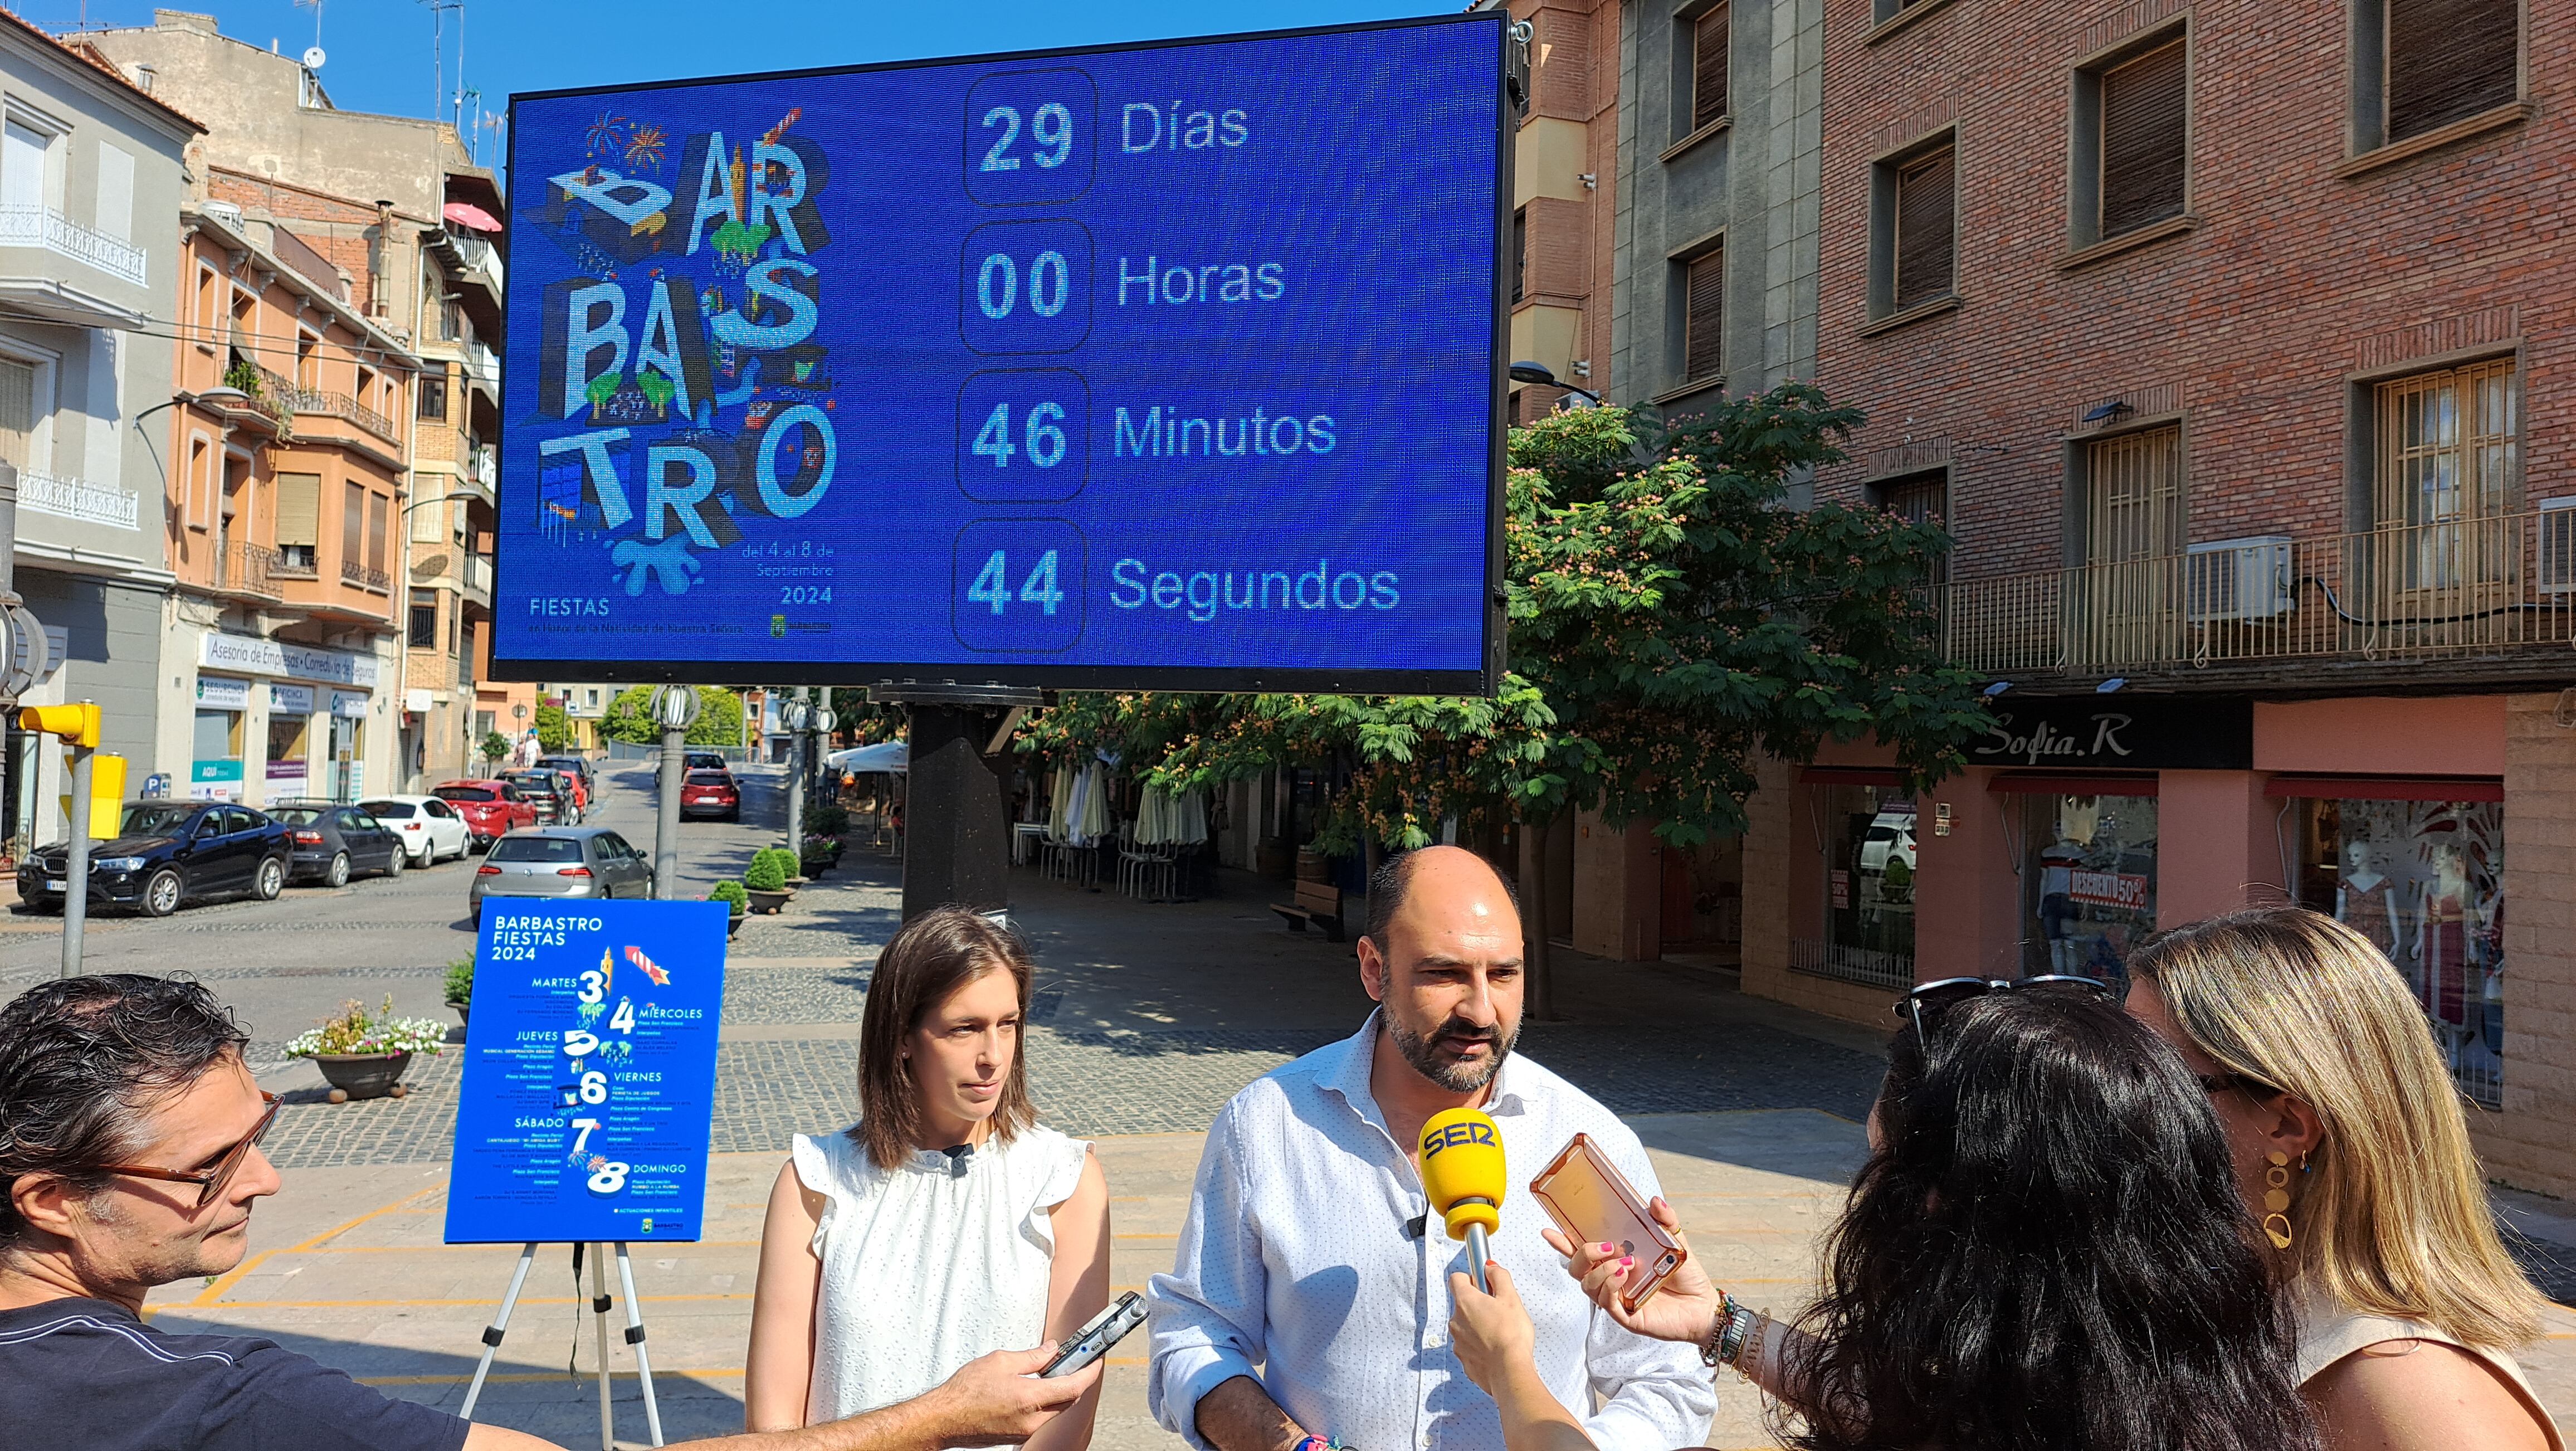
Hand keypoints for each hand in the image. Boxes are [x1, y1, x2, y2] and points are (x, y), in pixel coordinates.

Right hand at [928, 1346, 1101, 1445]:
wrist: (943, 1419)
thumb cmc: (964, 1392)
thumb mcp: (1000, 1361)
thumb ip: (1031, 1356)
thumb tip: (1051, 1351)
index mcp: (1030, 1399)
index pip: (1073, 1387)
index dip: (1089, 1372)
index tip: (1096, 1361)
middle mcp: (1031, 1420)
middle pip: (1067, 1400)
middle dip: (1075, 1380)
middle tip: (1075, 1362)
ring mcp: (1024, 1431)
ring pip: (1054, 1410)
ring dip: (1058, 1392)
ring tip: (1050, 1372)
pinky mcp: (1016, 1435)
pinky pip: (1039, 1418)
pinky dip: (1043, 1402)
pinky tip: (1032, 1389)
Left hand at [1447, 1261, 1537, 1396]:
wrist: (1510, 1372)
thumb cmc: (1511, 1336)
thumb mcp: (1511, 1298)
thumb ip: (1499, 1277)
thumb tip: (1490, 1268)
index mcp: (1465, 1301)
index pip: (1456, 1279)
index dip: (1471, 1278)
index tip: (1483, 1284)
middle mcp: (1456, 1321)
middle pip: (1462, 1304)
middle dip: (1478, 1305)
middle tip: (1498, 1311)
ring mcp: (1458, 1343)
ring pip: (1465, 1327)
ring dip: (1478, 1327)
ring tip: (1499, 1333)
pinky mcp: (1464, 1361)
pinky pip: (1470, 1347)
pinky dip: (1480, 1347)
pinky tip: (1495, 1349)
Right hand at [1541, 1196, 1723, 1346]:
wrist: (1704, 1305)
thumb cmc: (1685, 1276)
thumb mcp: (1676, 1242)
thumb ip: (1665, 1220)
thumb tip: (1654, 1201)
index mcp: (1615, 1260)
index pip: (1581, 1251)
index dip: (1562, 1242)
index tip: (1549, 1230)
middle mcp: (1611, 1279)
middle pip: (1576, 1269)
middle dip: (1582, 1254)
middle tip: (1605, 1245)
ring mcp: (1616, 1298)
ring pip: (1588, 1286)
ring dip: (1600, 1271)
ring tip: (1623, 1262)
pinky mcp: (1627, 1316)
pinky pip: (1606, 1303)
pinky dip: (1609, 1287)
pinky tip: (1622, 1275)